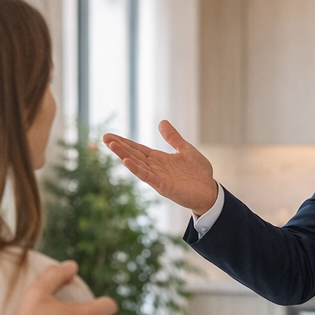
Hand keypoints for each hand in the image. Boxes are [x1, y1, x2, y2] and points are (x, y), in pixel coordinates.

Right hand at [102, 121, 219, 215]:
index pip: (137, 148)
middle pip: (133, 154)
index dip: (124, 142)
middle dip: (119, 146)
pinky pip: (147, 176)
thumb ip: (172, 138)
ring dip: (124, 155)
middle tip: (104, 137)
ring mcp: (157, 177)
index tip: (109, 136)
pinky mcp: (163, 186)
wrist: (209, 192)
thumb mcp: (185, 149)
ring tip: (112, 145)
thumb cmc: (199, 173)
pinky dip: (136, 169)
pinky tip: (126, 161)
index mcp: (159, 159)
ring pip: (136, 164)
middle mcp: (155, 167)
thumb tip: (162, 122)